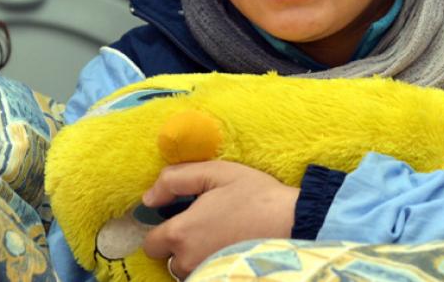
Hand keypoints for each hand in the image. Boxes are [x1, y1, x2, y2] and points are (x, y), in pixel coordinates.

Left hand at [141, 160, 299, 278]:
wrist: (295, 222)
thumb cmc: (255, 195)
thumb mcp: (215, 173)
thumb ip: (174, 180)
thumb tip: (148, 198)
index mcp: (181, 233)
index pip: (151, 243)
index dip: (163, 229)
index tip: (182, 218)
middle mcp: (188, 261)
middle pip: (169, 259)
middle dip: (180, 245)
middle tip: (206, 227)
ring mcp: (206, 274)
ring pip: (187, 271)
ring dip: (195, 257)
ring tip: (220, 238)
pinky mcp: (224, 279)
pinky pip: (205, 275)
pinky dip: (210, 265)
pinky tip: (227, 250)